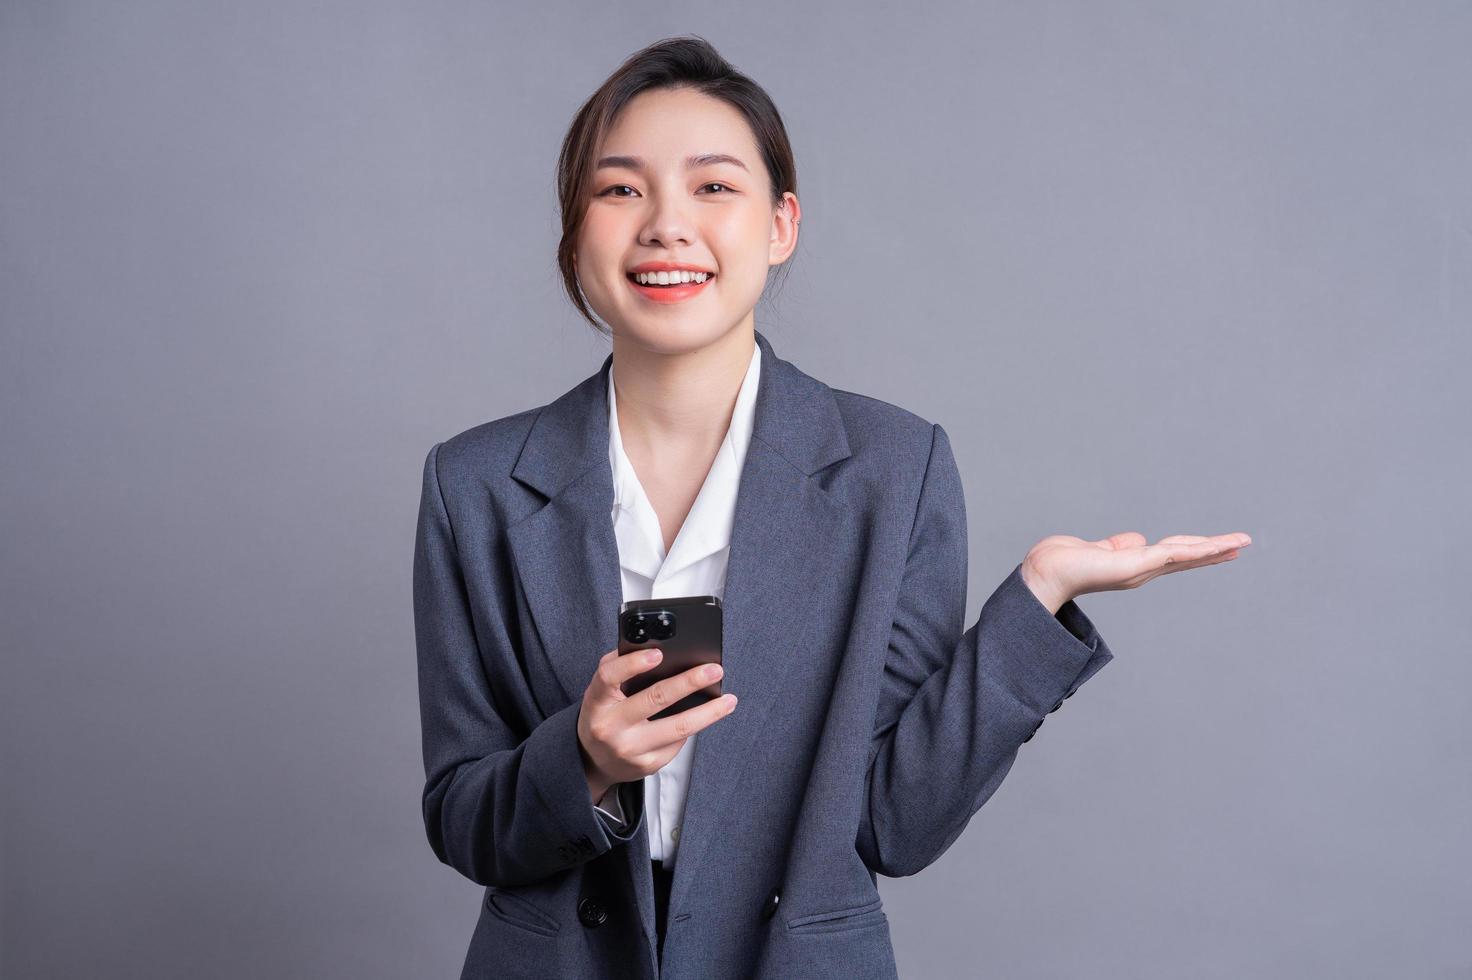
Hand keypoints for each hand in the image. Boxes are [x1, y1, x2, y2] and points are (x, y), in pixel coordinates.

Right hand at [577, 647, 738, 801]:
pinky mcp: (647, 765)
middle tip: (714, 670)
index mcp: (596, 702)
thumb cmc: (603, 716)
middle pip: (655, 699)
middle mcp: (610, 727)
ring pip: (677, 728)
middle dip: (689, 682)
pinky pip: (677, 743)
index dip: (633, 664)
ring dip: (708, 712)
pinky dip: (692, 727)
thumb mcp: (600, 691)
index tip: (659, 654)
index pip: (609, 677)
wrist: (594, 762)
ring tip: (728, 700)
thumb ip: (618, 667)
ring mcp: (630, 749)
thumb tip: (652, 647)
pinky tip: (702, 718)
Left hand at [1020, 531, 1252, 613]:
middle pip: (1186, 556)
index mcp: (1135, 564)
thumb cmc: (1065, 562)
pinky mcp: (1137, 564)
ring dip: (1215, 548)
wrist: (1047, 572)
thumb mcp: (1100, 549)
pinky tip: (1217, 546)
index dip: (1198, 550)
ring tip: (1241, 543)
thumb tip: (1136, 539)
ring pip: (1186, 555)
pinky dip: (1196, 550)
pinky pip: (1173, 554)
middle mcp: (1142, 569)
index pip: (1174, 555)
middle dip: (1215, 551)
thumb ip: (1119, 545)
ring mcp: (1142, 568)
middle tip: (1242, 545)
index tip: (1220, 546)